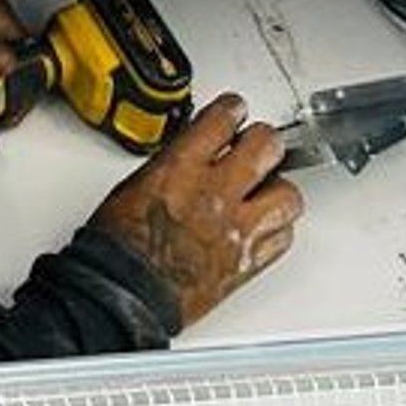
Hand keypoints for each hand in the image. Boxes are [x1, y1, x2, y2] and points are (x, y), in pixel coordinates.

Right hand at [88, 94, 303, 327]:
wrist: (122, 295)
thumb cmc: (117, 248)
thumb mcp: (133, 185)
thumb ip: (172, 163)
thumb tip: (194, 152)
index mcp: (181, 168)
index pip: (224, 117)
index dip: (232, 110)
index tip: (234, 113)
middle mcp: (215, 193)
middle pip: (266, 145)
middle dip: (263, 143)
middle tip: (257, 149)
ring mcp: (236, 229)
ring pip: (288, 194)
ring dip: (278, 190)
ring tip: (265, 192)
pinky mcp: (247, 262)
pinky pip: (284, 238)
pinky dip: (277, 230)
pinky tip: (263, 227)